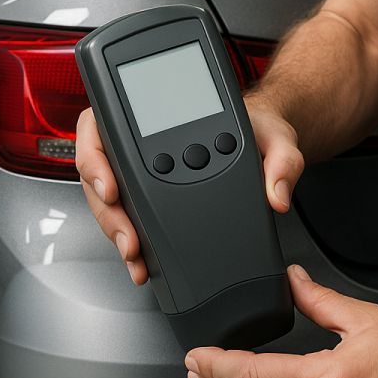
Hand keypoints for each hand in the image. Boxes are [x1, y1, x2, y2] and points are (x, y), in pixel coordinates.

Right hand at [74, 103, 304, 283]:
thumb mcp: (275, 137)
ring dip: (116, 233)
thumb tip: (276, 195)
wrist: (262, 145)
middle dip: (108, 214)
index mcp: (155, 115)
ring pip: (107, 203)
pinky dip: (131, 243)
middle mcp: (141, 144)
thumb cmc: (257, 127)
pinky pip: (128, 218)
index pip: (101, 129)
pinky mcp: (150, 198)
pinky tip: (142, 262)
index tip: (111, 189)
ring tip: (135, 258)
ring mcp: (142, 172)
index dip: (95, 162)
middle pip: (98, 175)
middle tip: (129, 240)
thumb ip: (281, 160)